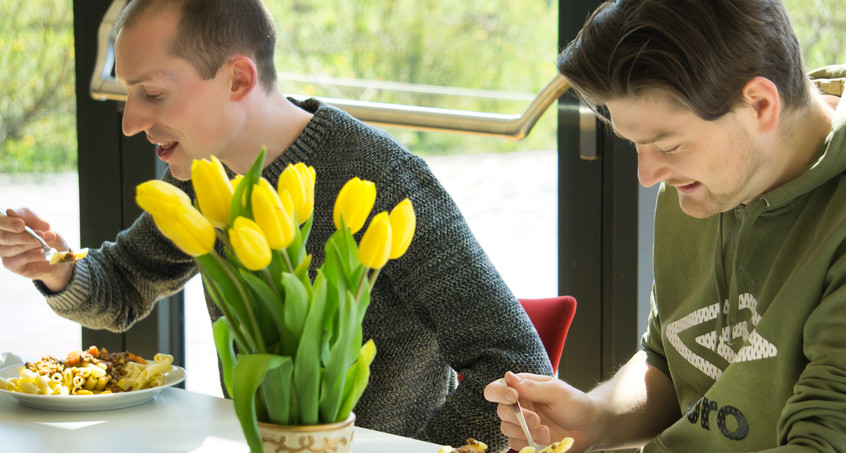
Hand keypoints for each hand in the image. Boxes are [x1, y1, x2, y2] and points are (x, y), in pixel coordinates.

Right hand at [0, 207, 73, 290]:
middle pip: (4, 236)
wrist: (58, 251)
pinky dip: (35, 255)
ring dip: (33, 244)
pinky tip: (44, 253)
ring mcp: (3, 251)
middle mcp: (0, 237)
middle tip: (43, 234)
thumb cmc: (46, 232)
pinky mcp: (10, 264)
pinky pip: (20, 259)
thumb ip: (26, 215)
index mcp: (5, 224)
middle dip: (25, 236)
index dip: (7, 223)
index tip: (22, 225)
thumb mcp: (40, 220)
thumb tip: (9, 211)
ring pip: (12, 248)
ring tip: (48, 241)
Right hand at [484, 372, 598, 452]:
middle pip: (501, 411)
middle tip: (537, 420)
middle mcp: (518, 405)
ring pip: (507, 429)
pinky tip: (546, 439)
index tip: (513, 397)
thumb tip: (509, 377)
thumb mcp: (556, 391)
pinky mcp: (526, 440)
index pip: (496, 388)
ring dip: (526, 432)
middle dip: (518, 417)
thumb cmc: (574, 403)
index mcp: (522, 388)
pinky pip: (515, 444)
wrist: (589, 427)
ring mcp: (521, 424)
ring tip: (546, 431)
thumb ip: (532, 387)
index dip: (499, 393)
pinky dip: (529, 443)